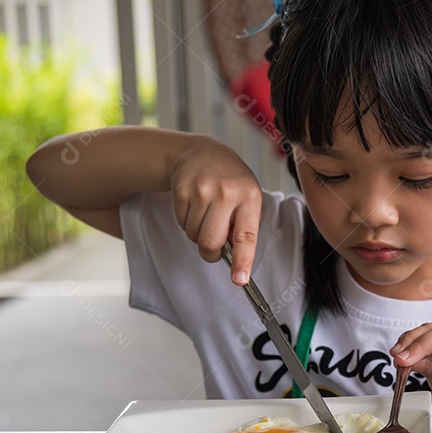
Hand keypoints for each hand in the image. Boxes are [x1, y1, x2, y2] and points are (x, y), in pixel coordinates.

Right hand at [169, 139, 261, 284]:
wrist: (201, 153)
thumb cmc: (230, 180)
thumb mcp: (247, 196)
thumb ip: (244, 226)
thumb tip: (233, 257)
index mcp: (249, 197)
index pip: (246, 236)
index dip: (242, 261)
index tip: (240, 279)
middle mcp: (226, 193)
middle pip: (211, 242)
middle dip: (210, 253)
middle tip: (214, 249)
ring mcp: (202, 191)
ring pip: (194, 235)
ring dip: (198, 234)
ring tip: (207, 214)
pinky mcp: (182, 191)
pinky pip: (182, 223)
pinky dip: (188, 222)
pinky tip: (195, 206)